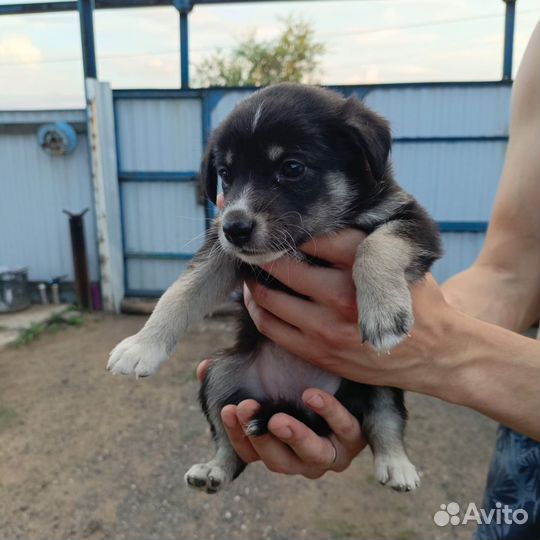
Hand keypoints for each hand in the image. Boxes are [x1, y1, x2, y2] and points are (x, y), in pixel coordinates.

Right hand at [196, 361, 365, 477]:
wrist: (337, 365)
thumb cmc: (288, 370)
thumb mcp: (256, 370)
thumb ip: (230, 373)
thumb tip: (203, 369)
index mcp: (272, 447)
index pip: (246, 455)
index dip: (234, 439)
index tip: (226, 410)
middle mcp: (299, 456)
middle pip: (276, 461)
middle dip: (259, 437)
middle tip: (245, 409)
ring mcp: (328, 450)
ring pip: (312, 456)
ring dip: (294, 438)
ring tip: (277, 419)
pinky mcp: (353, 436)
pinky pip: (344, 430)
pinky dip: (328, 414)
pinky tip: (311, 395)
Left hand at [243, 229, 455, 391]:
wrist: (435, 354)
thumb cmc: (416, 301)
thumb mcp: (400, 260)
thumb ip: (363, 242)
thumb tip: (319, 224)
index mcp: (363, 265)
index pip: (312, 238)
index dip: (293, 231)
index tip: (280, 228)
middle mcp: (342, 295)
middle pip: (283, 266)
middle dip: (265, 254)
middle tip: (256, 247)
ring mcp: (327, 328)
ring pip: (269, 297)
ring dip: (254, 282)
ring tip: (252, 271)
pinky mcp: (319, 353)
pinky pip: (271, 327)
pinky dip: (258, 309)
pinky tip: (257, 299)